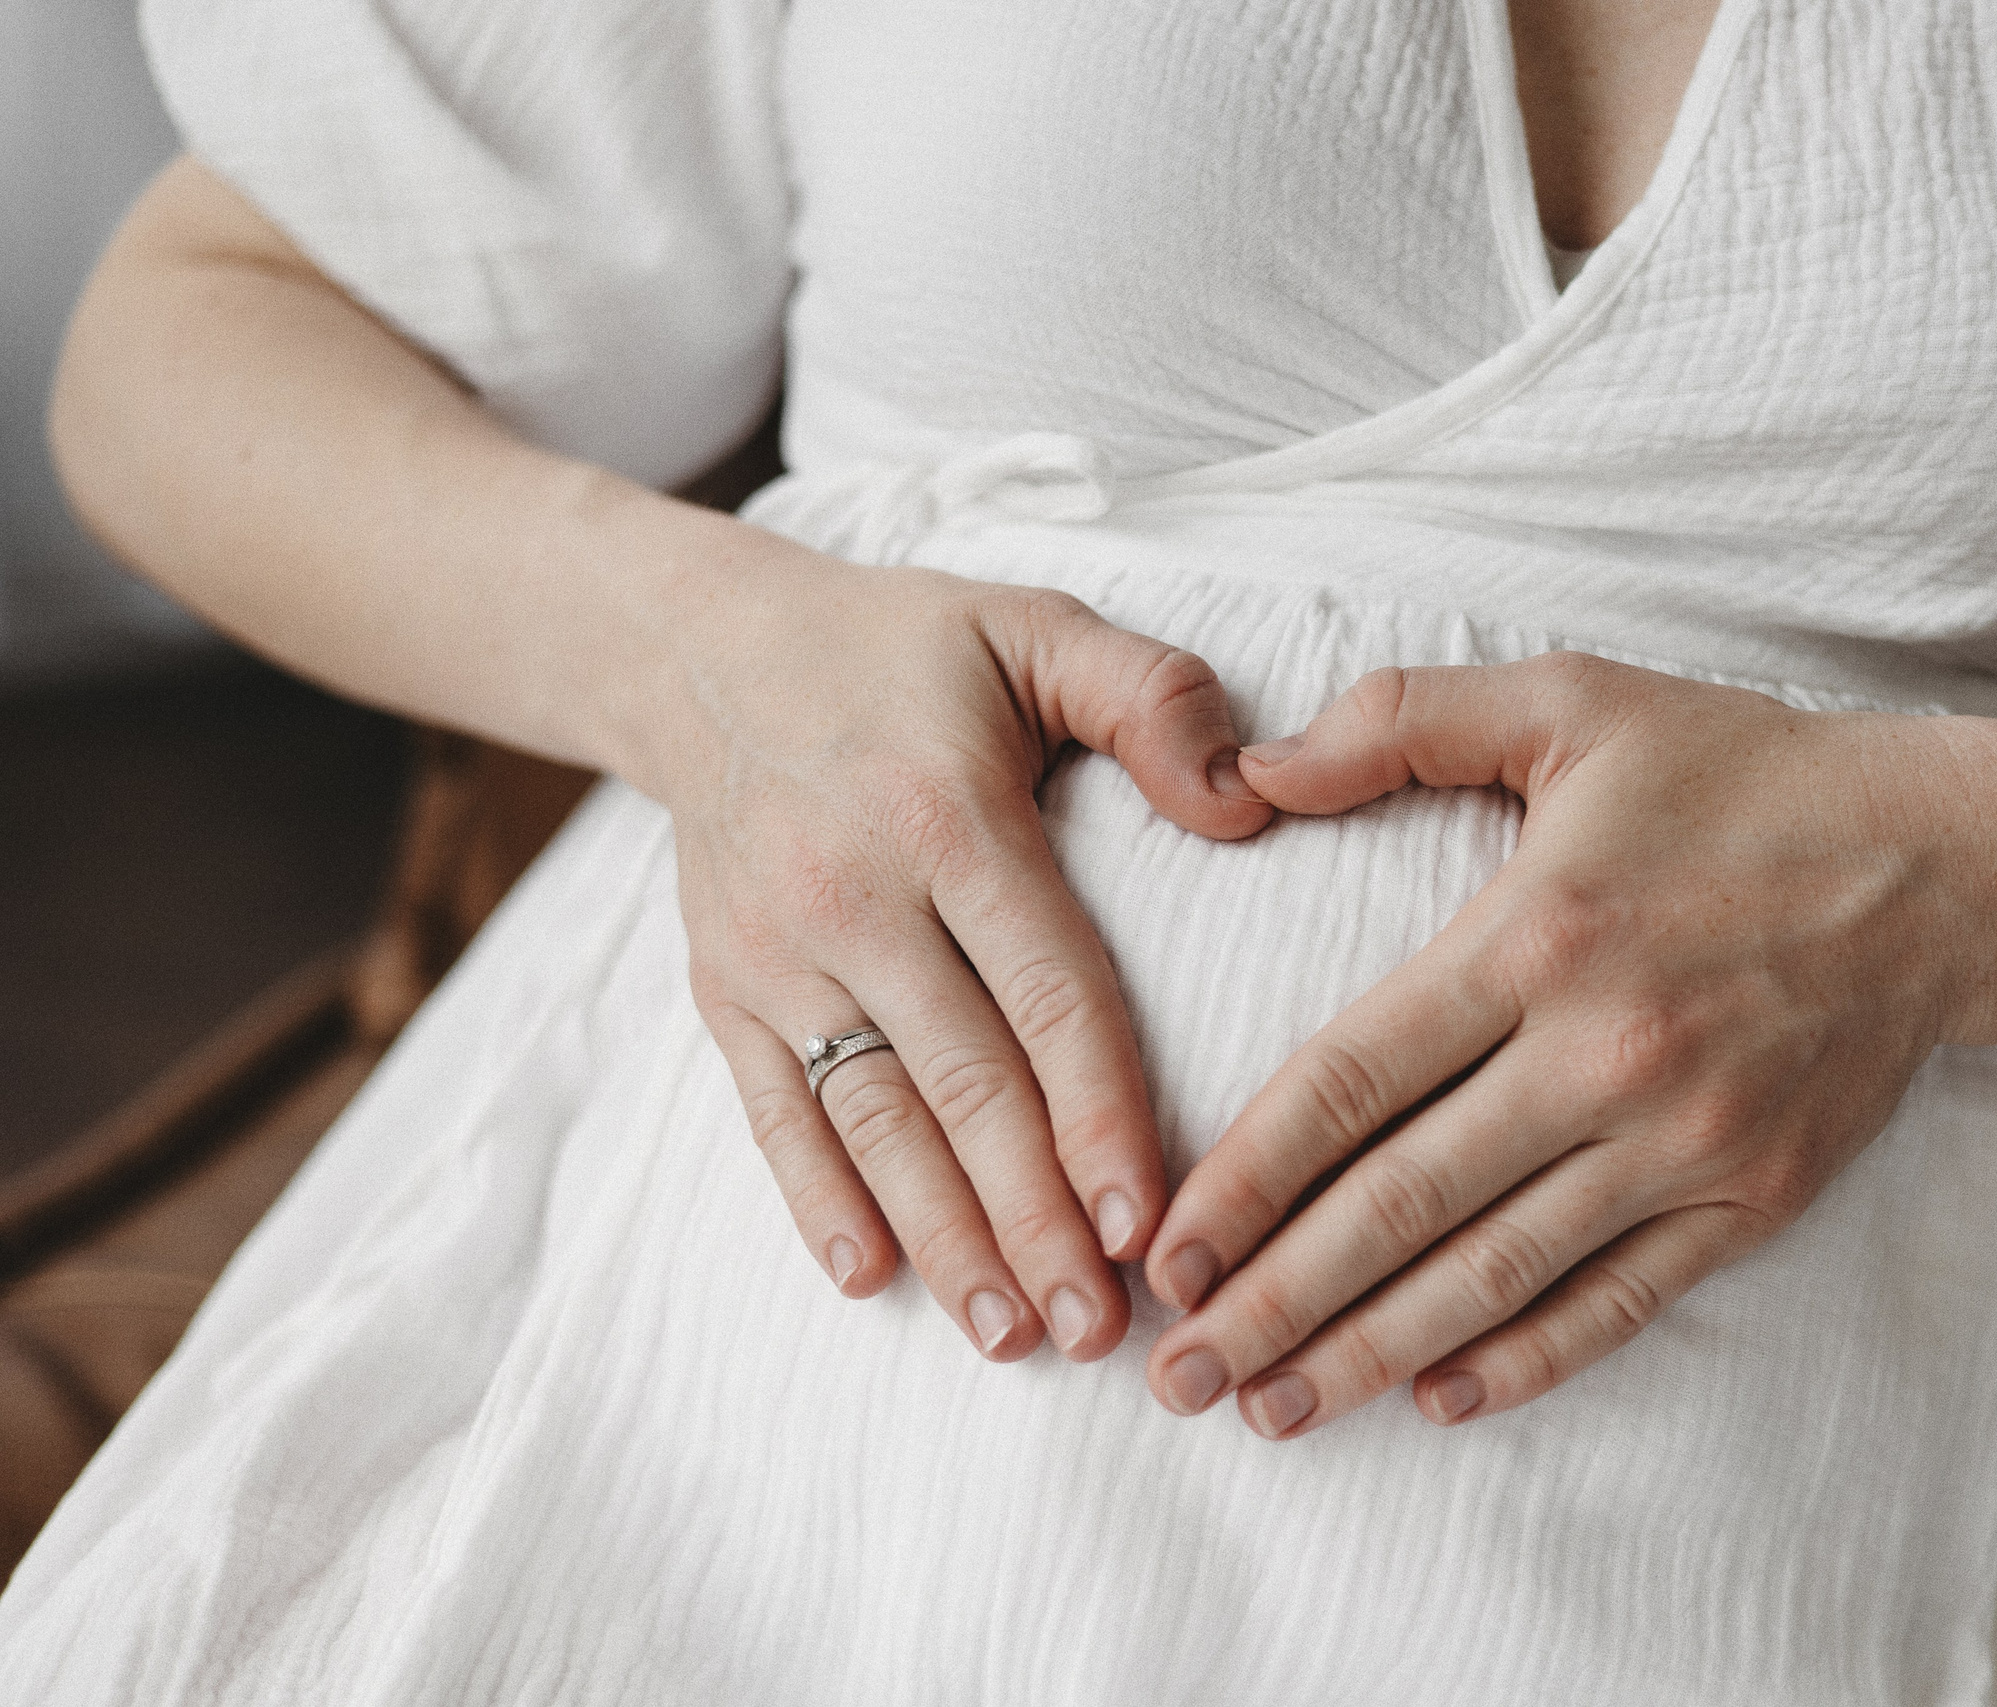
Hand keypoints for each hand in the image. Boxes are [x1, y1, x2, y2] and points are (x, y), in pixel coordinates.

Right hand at [662, 546, 1271, 1363]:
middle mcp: (854, 897)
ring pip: (873, 1120)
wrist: (698, 652)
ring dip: (944, 1238)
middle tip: (1102, 1331)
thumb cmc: (905, 651)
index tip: (1147, 1222)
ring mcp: (776, 953)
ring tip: (1014, 1334)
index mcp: (949, 818)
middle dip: (1035, 1220)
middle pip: (963, 1086)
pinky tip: (871, 1280)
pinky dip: (818, 1200)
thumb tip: (1250, 801)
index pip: (1047, 993)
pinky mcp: (723, 989)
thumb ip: (1152, 699)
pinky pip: (773, 1111)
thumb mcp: (1037, 627)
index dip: (1100, 1115)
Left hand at [1140, 653, 1996, 1434]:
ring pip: (1495, 1273)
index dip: (1244, 1178)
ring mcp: (1681, 1141)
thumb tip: (1249, 769)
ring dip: (1371, 1351)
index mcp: (1537, 937)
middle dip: (1275, 1301)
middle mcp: (1602, 1055)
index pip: (1350, 1082)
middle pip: (1400, 1206)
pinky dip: (1526, 1358)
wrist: (1952, 868)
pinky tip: (1440, 1399)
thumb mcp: (1571, 701)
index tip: (1167, 1249)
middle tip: (1177, 1378)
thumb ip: (1399, 721)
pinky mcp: (1751, 1196)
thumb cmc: (1744, 777)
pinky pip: (1618, 1300)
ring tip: (1274, 1410)